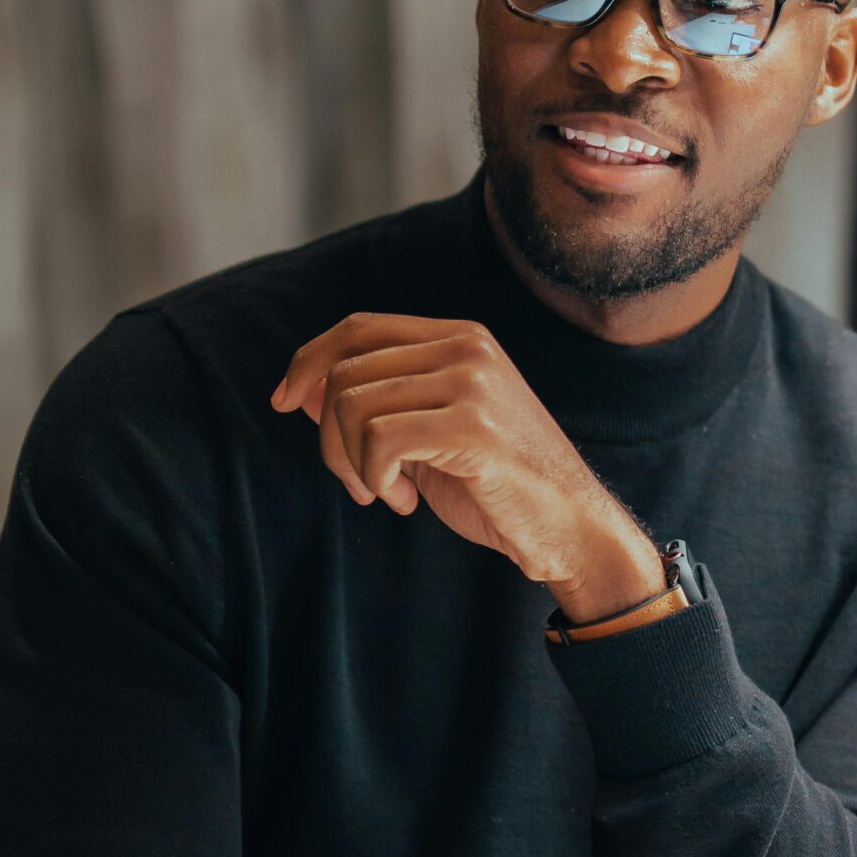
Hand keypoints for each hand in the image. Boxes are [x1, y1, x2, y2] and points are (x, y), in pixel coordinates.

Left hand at [271, 313, 664, 618]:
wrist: (572, 528)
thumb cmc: (500, 487)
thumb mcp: (429, 435)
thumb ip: (376, 405)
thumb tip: (298, 389)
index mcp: (459, 337)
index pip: (359, 328)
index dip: (308, 360)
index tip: (284, 402)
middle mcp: (465, 347)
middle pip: (345, 370)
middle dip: (329, 436)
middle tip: (360, 482)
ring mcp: (470, 382)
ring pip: (353, 405)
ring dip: (351, 464)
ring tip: (387, 492)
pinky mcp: (470, 426)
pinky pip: (378, 440)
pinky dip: (373, 478)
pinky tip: (404, 501)